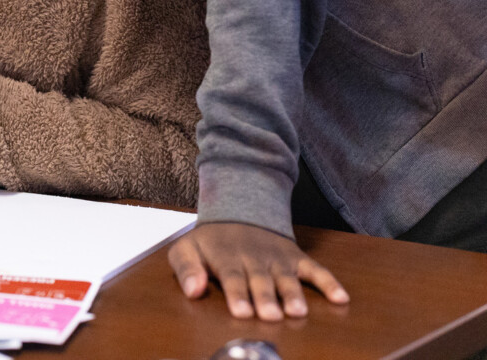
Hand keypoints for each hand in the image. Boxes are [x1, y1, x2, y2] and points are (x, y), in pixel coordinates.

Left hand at [169, 221, 349, 319]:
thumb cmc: (210, 241)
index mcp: (226, 257)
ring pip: (287, 277)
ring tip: (298, 311)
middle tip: (270, 315)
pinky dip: (329, 282)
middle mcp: (254, 258)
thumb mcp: (186, 249)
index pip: (232, 277)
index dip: (237, 294)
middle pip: (261, 280)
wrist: (238, 211)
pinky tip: (341, 298)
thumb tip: (192, 290)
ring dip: (293, 294)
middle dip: (265, 297)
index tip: (241, 311)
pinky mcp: (296, 258)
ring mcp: (278, 258)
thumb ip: (186, 269)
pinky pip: (316, 269)